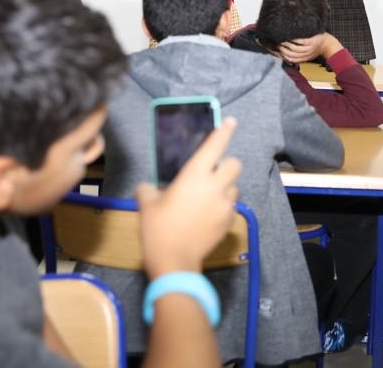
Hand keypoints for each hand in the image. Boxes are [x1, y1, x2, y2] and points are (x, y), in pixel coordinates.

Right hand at [136, 118, 241, 277]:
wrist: (174, 261)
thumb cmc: (158, 229)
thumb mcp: (147, 205)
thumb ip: (148, 190)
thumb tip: (147, 188)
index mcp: (194, 175)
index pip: (215, 146)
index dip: (224, 131)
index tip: (231, 122)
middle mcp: (214, 186)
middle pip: (235, 164)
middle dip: (227, 165)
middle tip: (213, 172)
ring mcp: (225, 205)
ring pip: (235, 187)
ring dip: (226, 187)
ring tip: (208, 198)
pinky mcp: (229, 222)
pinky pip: (231, 207)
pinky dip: (224, 206)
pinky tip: (208, 216)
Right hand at [279, 33, 341, 63]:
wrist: (328, 44)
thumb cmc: (316, 47)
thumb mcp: (307, 54)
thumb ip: (299, 54)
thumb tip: (285, 51)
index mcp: (304, 58)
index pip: (290, 59)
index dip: (283, 55)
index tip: (278, 49)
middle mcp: (306, 55)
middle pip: (291, 54)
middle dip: (283, 49)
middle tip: (278, 43)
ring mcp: (309, 48)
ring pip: (294, 49)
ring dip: (286, 44)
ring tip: (282, 39)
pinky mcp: (311, 42)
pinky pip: (300, 41)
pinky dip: (293, 39)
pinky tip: (290, 35)